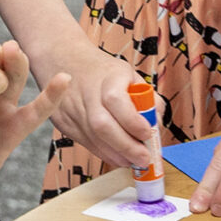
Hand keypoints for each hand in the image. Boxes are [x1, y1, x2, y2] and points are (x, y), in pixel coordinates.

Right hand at [30, 34, 153, 169]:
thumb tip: (157, 123)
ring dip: (117, 155)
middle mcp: (86, 94)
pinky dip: (104, 153)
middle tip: (144, 158)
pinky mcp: (63, 123)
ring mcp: (72, 110)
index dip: (133, 121)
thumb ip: (147, 97)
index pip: (116, 101)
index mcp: (106, 77)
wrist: (62, 60)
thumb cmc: (101, 71)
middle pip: (102, 126)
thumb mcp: (128, 74)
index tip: (147, 134)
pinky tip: (118, 156)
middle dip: (126, 146)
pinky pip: (86, 143)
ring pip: (93, 139)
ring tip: (133, 161)